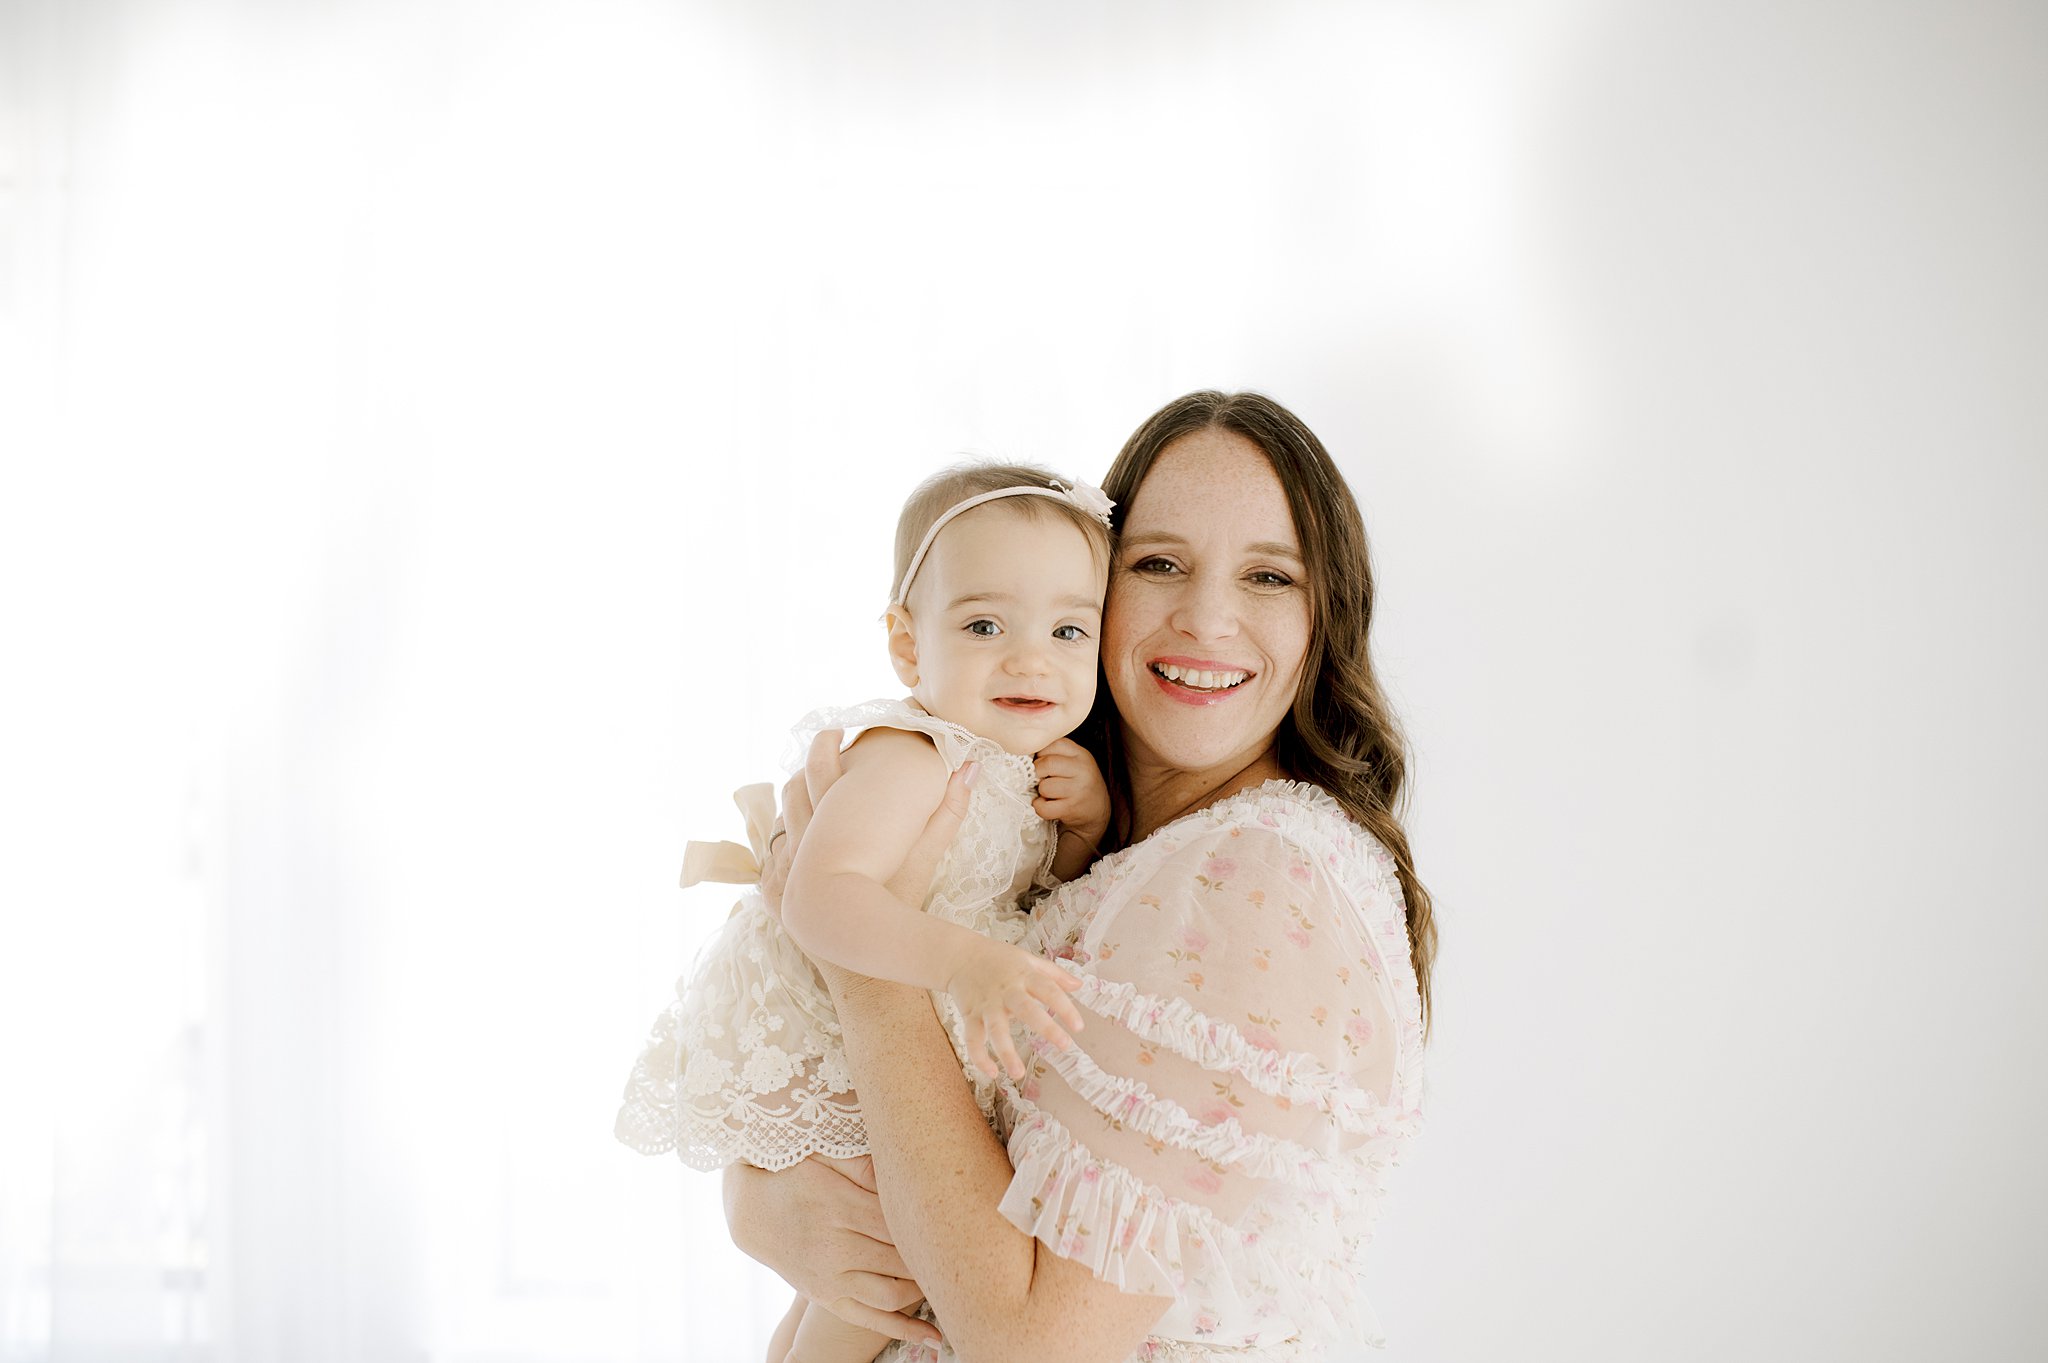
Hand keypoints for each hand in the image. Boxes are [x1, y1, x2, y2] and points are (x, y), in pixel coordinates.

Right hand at [723, 1154, 940, 1344]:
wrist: (753, 1212)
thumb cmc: (797, 1177)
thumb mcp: (825, 1157)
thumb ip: (865, 1165)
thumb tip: (902, 1167)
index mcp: (840, 1207)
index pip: (899, 1223)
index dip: (929, 1225)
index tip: (957, 1222)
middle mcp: (835, 1248)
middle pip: (900, 1259)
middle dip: (933, 1258)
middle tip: (964, 1250)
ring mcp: (830, 1279)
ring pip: (890, 1294)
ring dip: (922, 1290)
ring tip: (947, 1279)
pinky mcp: (827, 1298)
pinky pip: (870, 1320)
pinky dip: (904, 1330)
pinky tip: (934, 1338)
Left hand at [767, 730, 979, 935]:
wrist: (866, 961)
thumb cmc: (899, 902)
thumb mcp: (927, 853)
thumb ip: (951, 808)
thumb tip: (971, 765)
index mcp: (833, 824)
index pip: (817, 769)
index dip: (824, 745)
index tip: (836, 732)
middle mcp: (801, 841)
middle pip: (791, 791)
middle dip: (803, 770)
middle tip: (821, 758)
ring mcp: (783, 867)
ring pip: (778, 822)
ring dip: (792, 807)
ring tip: (810, 797)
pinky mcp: (774, 893)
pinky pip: (771, 857)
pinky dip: (785, 844)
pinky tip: (801, 842)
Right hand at [943, 936, 1085, 1078]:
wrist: (959, 955)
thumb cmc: (998, 959)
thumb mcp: (1027, 960)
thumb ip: (1054, 973)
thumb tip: (1079, 985)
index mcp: (1024, 976)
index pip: (1048, 990)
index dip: (1065, 1007)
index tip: (1078, 1027)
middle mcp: (1006, 991)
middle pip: (1026, 1009)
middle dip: (1046, 1028)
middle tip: (1065, 1045)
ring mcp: (987, 1005)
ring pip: (996, 1029)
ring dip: (1006, 1052)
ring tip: (1018, 1073)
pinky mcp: (970, 1015)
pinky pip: (972, 1039)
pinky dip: (979, 1057)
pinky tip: (992, 1073)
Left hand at [1033, 737, 1109, 848]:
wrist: (1097, 807)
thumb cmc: (1078, 781)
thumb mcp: (1074, 761)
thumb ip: (1055, 753)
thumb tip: (1026, 754)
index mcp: (1080, 754)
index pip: (1053, 744)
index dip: (1041, 754)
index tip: (1042, 762)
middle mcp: (1082, 770)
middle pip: (1047, 764)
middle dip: (1038, 772)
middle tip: (1041, 778)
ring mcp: (1078, 790)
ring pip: (1045, 786)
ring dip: (1041, 791)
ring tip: (1049, 792)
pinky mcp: (1071, 808)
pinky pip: (1044, 807)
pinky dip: (1040, 807)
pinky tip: (1046, 804)